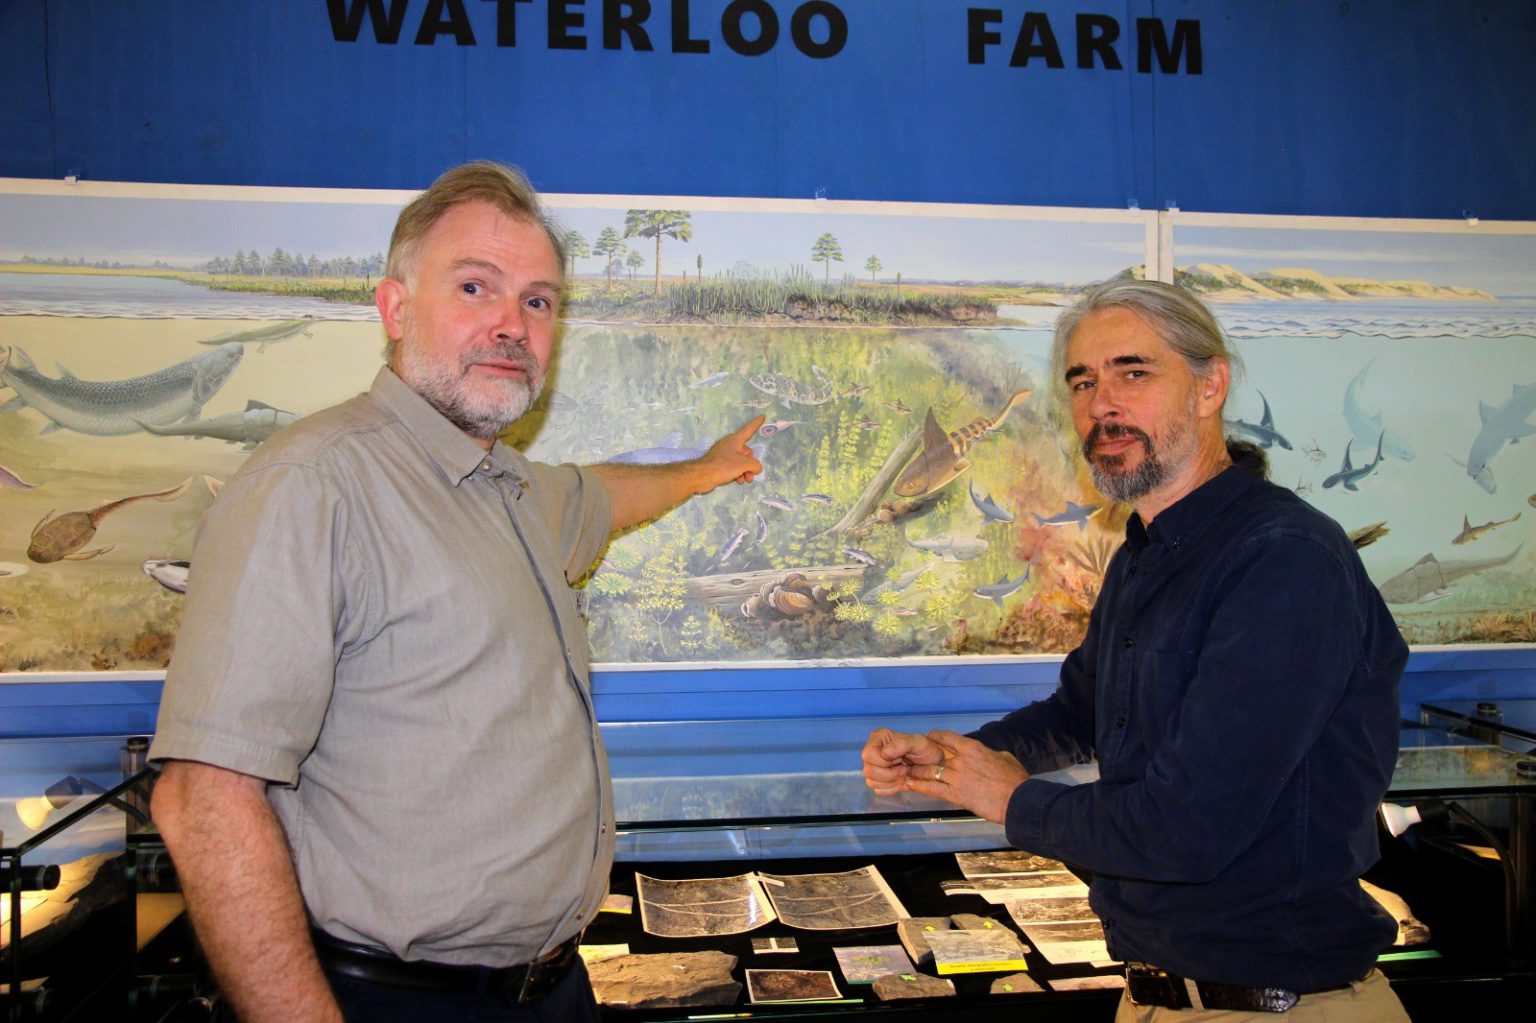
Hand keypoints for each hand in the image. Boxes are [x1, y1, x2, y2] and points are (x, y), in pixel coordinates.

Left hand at [697, 416, 763, 490]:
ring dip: (745, 470)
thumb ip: (755, 464)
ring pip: (740, 460)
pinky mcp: (719, 463)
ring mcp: (723, 454)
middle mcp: (729, 445)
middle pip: (746, 451)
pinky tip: (738, 481)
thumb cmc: (723, 466)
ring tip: (746, 480)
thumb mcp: (743, 464)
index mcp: (735, 440)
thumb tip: (756, 467)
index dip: (756, 424)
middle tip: (752, 473)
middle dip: (751, 463)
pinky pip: (733, 466)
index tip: (763, 416)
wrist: (701, 476)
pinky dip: (738, 472)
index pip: (749, 429)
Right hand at [861, 728, 945, 796]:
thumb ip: (901, 745)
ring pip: (871, 782)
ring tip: (903, 773)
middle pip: (868, 770)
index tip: (900, 759)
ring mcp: (875, 767)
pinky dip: (892, 788)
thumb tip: (884, 753)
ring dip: (891, 781)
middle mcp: (874, 752)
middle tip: (904, 768)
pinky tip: (901, 780)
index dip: (883, 761)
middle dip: (889, 773)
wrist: (934, 764)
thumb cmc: (926, 750)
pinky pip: (879, 791)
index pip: (868, 754)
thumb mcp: (918, 742)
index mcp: (879, 738)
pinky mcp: (879, 781)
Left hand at [899, 730, 1029, 824]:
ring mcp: (957, 777)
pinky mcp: (956, 794)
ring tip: (906, 771)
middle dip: (920, 756)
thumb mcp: (1005, 758)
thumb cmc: (1015, 780)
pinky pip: (932, 789)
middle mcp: (961, 760)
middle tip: (909, 757)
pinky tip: (910, 784)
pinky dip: (919, 786)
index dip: (933, 737)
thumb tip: (989, 754)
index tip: (926, 739)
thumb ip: (991, 754)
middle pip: (933, 755)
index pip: (946, 737)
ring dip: (916, 771)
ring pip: (929, 771)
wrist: (1018, 800)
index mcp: (973, 748)